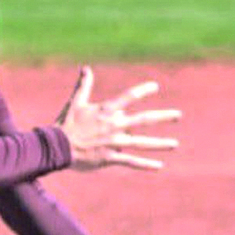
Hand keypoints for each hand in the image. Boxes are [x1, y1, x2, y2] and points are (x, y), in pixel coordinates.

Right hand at [55, 66, 180, 170]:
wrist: (56, 146)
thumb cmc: (66, 123)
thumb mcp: (76, 102)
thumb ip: (84, 85)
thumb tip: (86, 68)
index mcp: (107, 111)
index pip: (129, 97)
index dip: (143, 90)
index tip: (155, 87)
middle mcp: (114, 125)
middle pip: (144, 120)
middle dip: (163, 117)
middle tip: (178, 115)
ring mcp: (113, 142)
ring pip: (142, 143)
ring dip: (160, 144)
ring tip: (175, 144)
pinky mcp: (109, 157)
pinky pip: (131, 161)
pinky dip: (145, 164)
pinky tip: (159, 166)